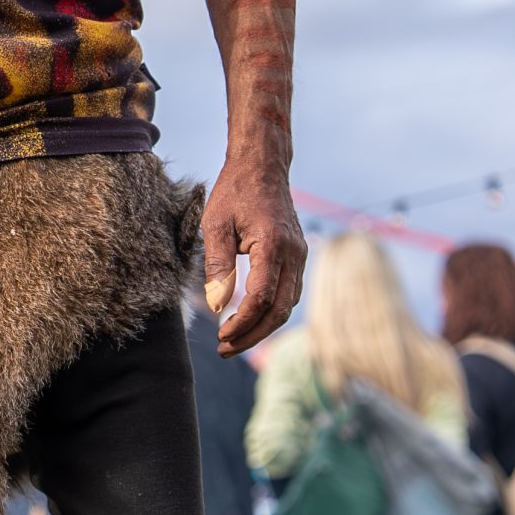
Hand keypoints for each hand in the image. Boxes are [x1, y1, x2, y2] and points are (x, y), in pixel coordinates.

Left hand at [203, 160, 306, 356]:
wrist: (263, 166)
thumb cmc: (235, 191)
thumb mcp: (215, 225)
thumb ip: (218, 266)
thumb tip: (217, 305)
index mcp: (273, 244)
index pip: (262, 298)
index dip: (242, 322)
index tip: (221, 335)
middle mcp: (294, 253)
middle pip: (280, 310)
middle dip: (253, 335)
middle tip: (225, 349)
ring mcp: (300, 255)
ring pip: (288, 305)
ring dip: (263, 327)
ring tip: (233, 340)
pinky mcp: (297, 255)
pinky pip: (289, 292)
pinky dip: (272, 311)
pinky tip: (249, 319)